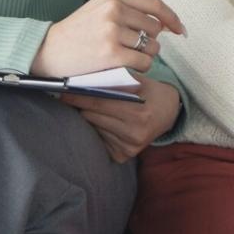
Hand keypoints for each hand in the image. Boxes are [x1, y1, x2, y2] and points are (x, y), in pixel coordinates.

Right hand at [31, 0, 185, 78]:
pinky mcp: (111, 52)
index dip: (171, 18)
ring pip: (151, 46)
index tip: (179, 30)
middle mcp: (114, 9)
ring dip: (146, 56)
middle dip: (152, 41)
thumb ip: (126, 10)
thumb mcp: (98, 10)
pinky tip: (128, 68)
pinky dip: (141, 68)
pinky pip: (143, 62)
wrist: (47, 52)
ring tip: (129, 58)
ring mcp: (112, 30)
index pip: (154, 4)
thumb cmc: (76, 34)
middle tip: (137, 50)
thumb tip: (163, 22)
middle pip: (154, 28)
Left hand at [63, 80, 180, 162]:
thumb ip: (116, 80)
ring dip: (89, 118)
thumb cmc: (151, 92)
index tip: (63, 92)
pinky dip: (97, 130)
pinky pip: (99, 140)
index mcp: (139, 112)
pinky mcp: (123, 156)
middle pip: (93, 116)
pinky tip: (103, 123)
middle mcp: (134, 133)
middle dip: (81, 106)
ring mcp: (129, 147)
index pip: (100, 103)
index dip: (79, 97)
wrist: (169, 113)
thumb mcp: (139, 81)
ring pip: (93, 128)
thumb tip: (84, 78)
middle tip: (71, 97)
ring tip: (89, 108)